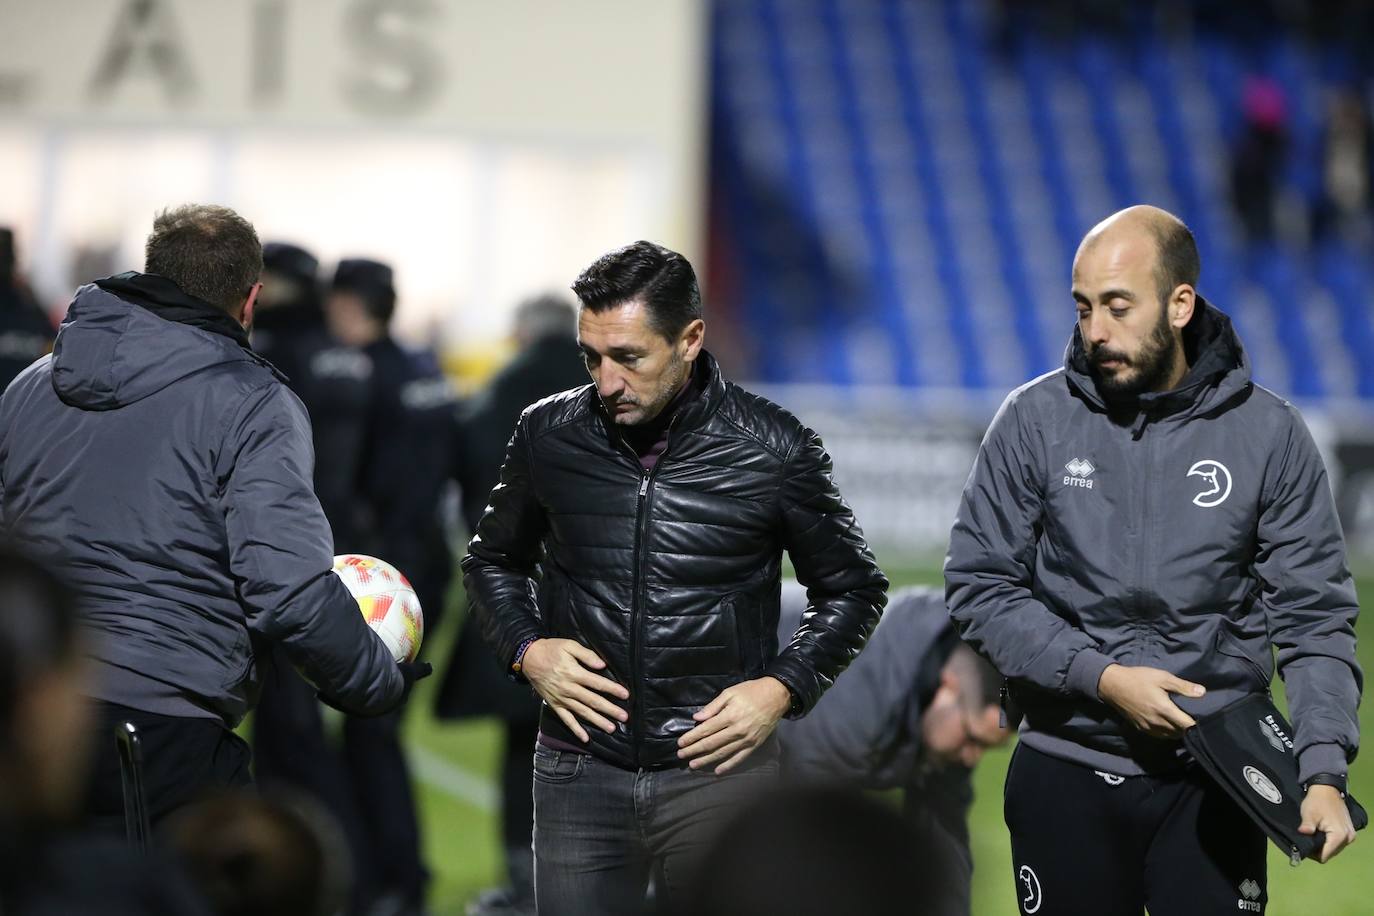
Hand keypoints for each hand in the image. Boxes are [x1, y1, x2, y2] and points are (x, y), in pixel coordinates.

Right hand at [521, 638, 628, 742]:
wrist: (528, 658)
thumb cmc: (551, 650)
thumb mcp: (568, 645)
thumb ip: (586, 655)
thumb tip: (602, 665)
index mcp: (574, 673)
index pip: (597, 683)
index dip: (612, 689)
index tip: (626, 695)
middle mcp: (569, 688)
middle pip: (593, 701)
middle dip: (610, 709)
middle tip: (624, 717)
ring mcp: (562, 699)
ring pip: (582, 712)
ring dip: (597, 721)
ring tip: (611, 728)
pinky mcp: (555, 704)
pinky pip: (566, 719)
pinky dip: (575, 730)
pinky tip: (585, 738)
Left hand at [677, 676, 791, 774]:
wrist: (777, 696)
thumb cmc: (751, 692)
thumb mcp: (730, 692)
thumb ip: (713, 706)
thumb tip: (697, 718)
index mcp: (729, 715)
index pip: (706, 730)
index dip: (692, 737)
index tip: (680, 743)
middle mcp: (737, 730)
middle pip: (711, 743)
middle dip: (694, 750)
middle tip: (681, 755)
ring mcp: (746, 740)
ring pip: (723, 753)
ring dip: (706, 760)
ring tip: (693, 765)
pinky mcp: (754, 745)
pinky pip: (739, 758)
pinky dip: (728, 766)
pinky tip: (717, 771)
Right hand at [1097, 664, 1204, 738]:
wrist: (1112, 685)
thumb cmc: (1138, 678)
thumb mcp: (1162, 677)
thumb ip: (1182, 686)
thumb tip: (1202, 692)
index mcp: (1164, 710)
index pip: (1187, 725)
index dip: (1197, 724)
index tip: (1202, 718)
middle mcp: (1157, 722)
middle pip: (1180, 733)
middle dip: (1188, 728)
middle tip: (1192, 718)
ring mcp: (1148, 727)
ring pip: (1170, 736)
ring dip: (1178, 732)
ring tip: (1181, 722)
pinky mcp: (1141, 728)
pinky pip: (1159, 735)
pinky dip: (1166, 733)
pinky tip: (1168, 724)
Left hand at [1300, 785, 1356, 862]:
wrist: (1327, 789)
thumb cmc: (1317, 801)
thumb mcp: (1309, 814)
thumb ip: (1307, 827)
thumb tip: (1302, 835)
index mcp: (1339, 836)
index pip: (1325, 856)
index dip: (1313, 854)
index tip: (1304, 847)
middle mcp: (1348, 838)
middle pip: (1330, 853)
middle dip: (1318, 850)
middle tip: (1307, 840)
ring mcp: (1350, 835)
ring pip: (1334, 848)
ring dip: (1324, 845)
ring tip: (1313, 836)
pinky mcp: (1349, 831)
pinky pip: (1338, 843)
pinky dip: (1329, 841)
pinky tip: (1320, 834)